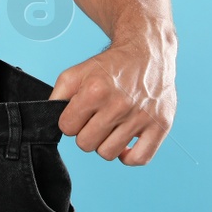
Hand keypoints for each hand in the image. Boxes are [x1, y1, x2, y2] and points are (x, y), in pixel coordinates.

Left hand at [49, 29, 175, 164]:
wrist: (147, 52)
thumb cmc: (111, 66)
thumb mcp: (78, 72)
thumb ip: (58, 94)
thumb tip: (50, 116)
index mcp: (95, 90)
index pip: (67, 127)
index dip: (70, 121)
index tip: (79, 113)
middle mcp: (119, 104)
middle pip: (86, 144)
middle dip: (86, 132)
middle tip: (95, 119)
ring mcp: (141, 116)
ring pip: (108, 153)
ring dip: (105, 143)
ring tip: (110, 127)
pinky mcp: (161, 125)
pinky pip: (140, 159)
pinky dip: (129, 156)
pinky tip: (125, 142)